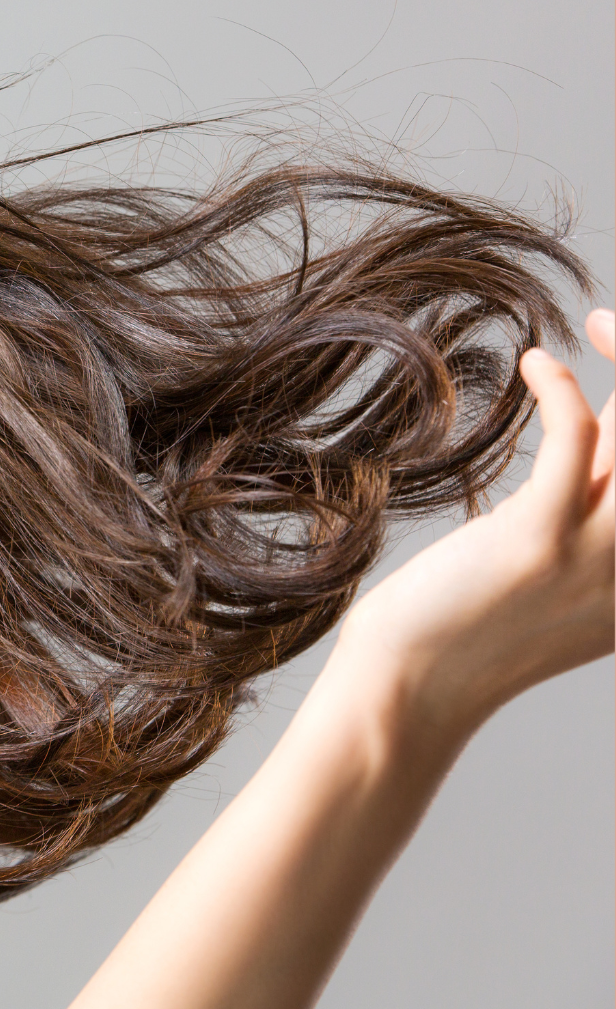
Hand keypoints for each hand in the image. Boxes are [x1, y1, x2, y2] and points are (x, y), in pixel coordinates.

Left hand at [334, 308, 614, 735]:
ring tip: (599, 325)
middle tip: (612, 323)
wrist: (412, 685)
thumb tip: (608, 421)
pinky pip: (576, 446)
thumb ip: (597, 492)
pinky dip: (563, 392)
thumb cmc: (470, 611)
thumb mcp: (560, 551)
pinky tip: (537, 364)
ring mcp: (604, 559)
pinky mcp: (541, 542)